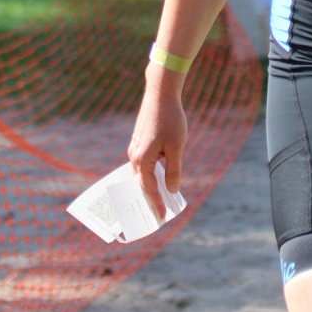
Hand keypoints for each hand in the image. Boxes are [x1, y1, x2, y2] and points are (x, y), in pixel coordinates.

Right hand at [128, 75, 187, 219]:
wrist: (160, 93)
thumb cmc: (171, 119)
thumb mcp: (177, 147)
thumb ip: (173, 170)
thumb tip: (172, 190)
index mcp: (142, 159)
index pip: (149, 189)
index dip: (156, 204)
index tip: (162, 218)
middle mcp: (134, 156)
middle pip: (141, 184)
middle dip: (149, 199)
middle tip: (157, 215)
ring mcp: (135, 148)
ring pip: (141, 174)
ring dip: (149, 186)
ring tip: (159, 200)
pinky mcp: (139, 141)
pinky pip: (142, 164)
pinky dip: (149, 174)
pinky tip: (159, 178)